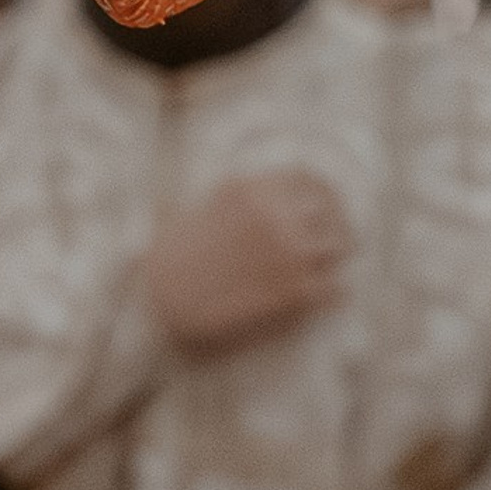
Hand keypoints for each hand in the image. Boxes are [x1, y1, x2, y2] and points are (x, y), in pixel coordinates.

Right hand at [144, 171, 350, 354]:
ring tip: (325, 274)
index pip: (309, 178)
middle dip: (334, 227)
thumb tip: (270, 200)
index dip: (324, 194)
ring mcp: (286, 252)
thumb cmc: (168, 266)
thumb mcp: (197, 212)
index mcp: (249, 190)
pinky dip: (333, 295)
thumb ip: (237, 202)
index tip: (327, 209)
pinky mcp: (293, 292)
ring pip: (338, 248)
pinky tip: (323, 300)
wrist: (152, 310)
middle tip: (335, 244)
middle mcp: (273, 215)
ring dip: (332, 261)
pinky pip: (335, 289)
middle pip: (332, 211)